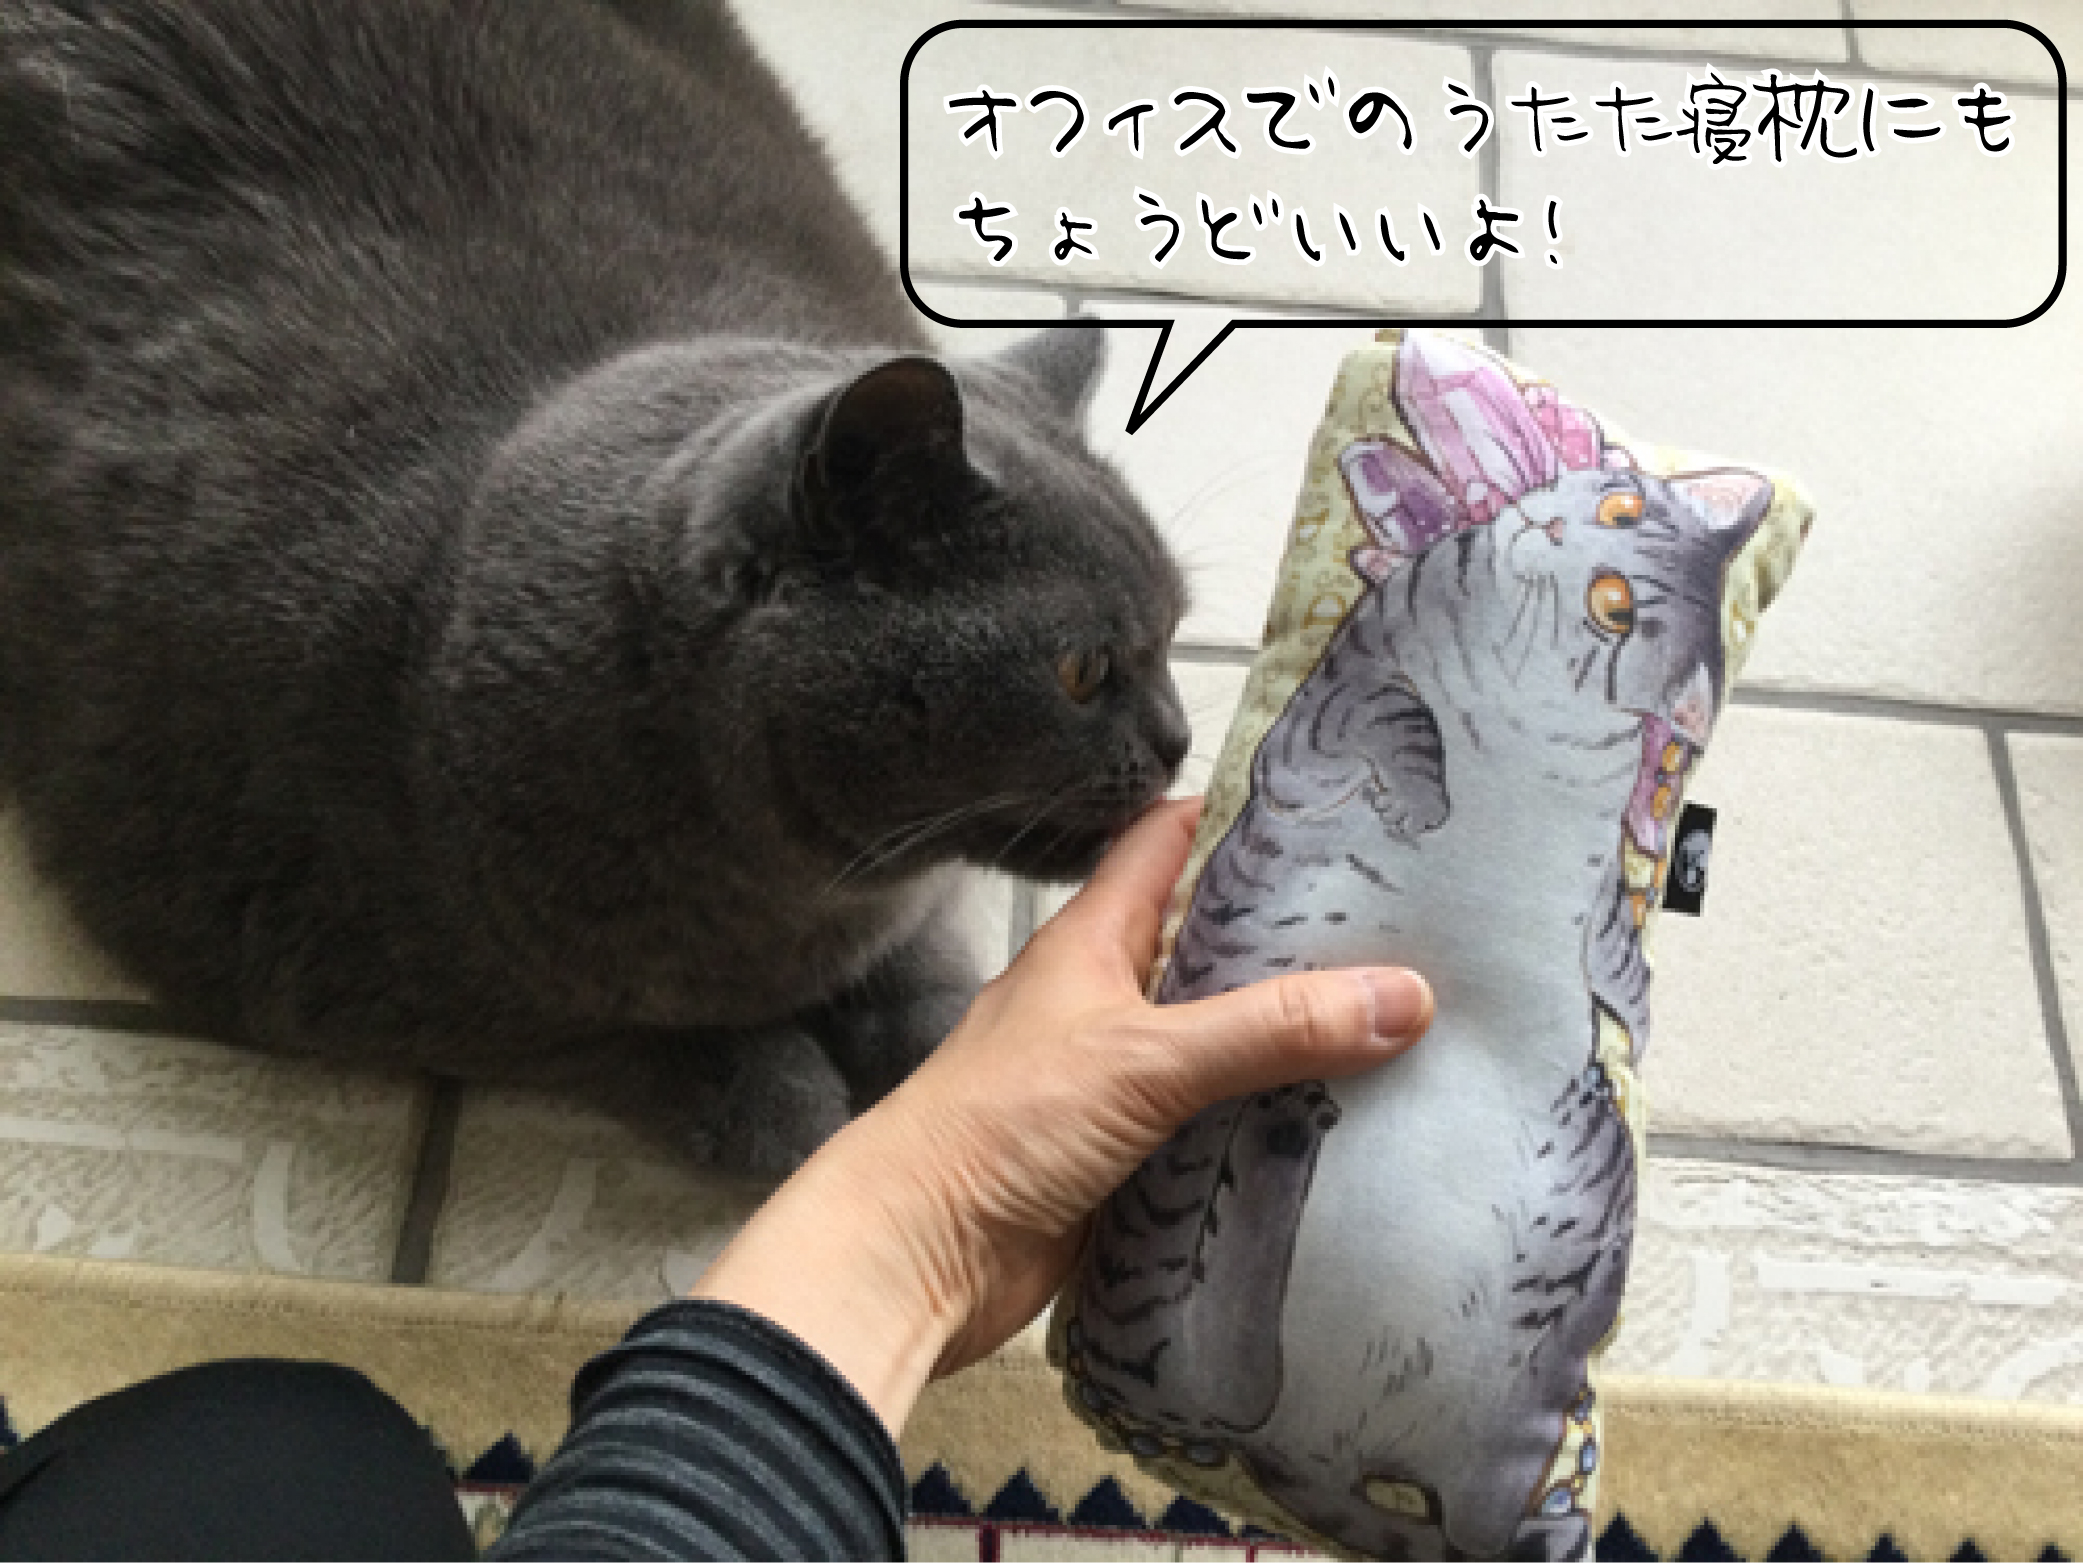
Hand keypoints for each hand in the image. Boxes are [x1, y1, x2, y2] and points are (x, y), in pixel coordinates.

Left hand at [691, 797, 1434, 1433]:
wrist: (916, 1255)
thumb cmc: (997, 1127)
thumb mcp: (1144, 1059)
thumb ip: (1270, 1027)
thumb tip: (1403, 994)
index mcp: (1093, 942)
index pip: (1167, 843)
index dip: (1237, 815)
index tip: (1328, 805)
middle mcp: (1106, 1001)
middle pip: (1209, 946)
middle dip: (1291, 937)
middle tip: (1399, 926)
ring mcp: (1116, 1082)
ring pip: (1219, 1042)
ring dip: (1289, 1041)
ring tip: (1400, 1025)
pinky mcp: (1127, 1158)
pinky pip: (1213, 1128)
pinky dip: (1267, 1126)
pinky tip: (1340, 1128)